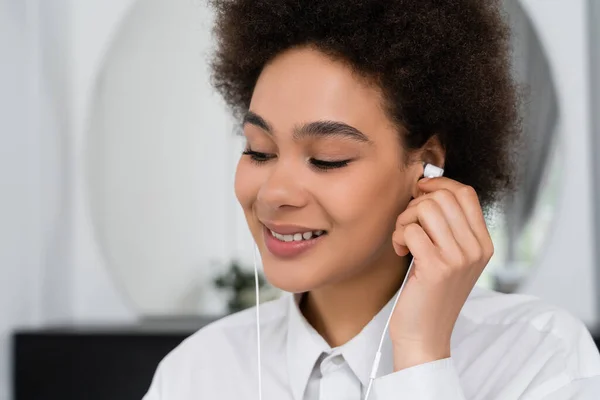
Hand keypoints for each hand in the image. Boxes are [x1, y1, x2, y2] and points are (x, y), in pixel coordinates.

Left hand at [390, 177, 493, 370]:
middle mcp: (476, 249)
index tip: (419, 194)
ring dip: (405, 220)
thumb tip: (426, 187)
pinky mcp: (436, 268)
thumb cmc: (431, 293)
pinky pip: (411, 231)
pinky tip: (401, 252)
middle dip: (416, 205)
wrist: (425, 335)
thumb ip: (448, 226)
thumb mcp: (450, 257)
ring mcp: (458, 258)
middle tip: (408, 226)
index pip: (466, 193)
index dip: (438, 184)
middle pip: (443, 196)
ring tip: (404, 239)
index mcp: (483, 244)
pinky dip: (398, 237)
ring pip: (426, 209)